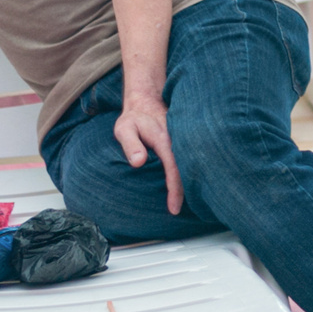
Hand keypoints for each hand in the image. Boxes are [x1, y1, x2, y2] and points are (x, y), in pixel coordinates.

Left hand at [113, 92, 181, 214]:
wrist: (146, 99)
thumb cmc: (133, 117)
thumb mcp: (124, 128)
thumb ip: (131, 145)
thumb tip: (139, 162)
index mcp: (165, 139)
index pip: (173, 169)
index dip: (175, 190)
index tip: (173, 208)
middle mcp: (177, 140)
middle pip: (186, 170)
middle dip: (185, 192)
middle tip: (179, 212)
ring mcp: (181, 140)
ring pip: (188, 165)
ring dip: (188, 184)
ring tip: (184, 204)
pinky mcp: (181, 141)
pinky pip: (186, 160)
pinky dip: (186, 174)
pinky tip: (185, 185)